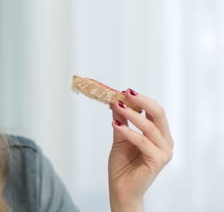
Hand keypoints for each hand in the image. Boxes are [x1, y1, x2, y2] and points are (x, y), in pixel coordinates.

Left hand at [108, 89, 173, 211]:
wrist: (121, 189)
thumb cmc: (123, 166)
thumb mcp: (120, 137)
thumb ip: (121, 120)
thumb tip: (117, 101)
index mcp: (159, 135)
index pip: (154, 111)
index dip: (141, 100)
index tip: (125, 91)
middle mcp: (165, 142)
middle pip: (158, 114)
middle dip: (142, 101)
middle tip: (126, 92)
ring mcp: (164, 152)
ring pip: (149, 127)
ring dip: (132, 114)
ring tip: (117, 105)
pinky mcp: (157, 160)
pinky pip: (142, 141)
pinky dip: (128, 132)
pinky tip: (116, 124)